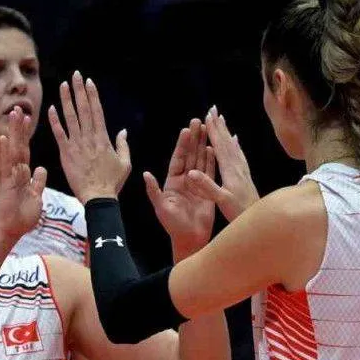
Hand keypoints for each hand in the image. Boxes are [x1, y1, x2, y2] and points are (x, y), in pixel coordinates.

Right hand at [0, 107, 47, 241]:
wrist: (12, 231)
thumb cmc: (23, 218)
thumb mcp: (36, 198)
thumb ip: (38, 183)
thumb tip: (41, 169)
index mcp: (24, 175)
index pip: (26, 151)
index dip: (27, 135)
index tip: (27, 118)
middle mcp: (16, 172)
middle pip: (19, 146)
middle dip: (19, 128)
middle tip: (18, 108)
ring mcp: (10, 176)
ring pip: (13, 151)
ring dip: (14, 132)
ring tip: (14, 115)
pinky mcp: (6, 184)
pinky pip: (8, 165)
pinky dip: (7, 152)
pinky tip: (6, 138)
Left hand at [49, 71, 130, 202]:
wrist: (98, 197)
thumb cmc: (112, 183)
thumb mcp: (125, 163)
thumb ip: (123, 145)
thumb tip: (123, 131)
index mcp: (103, 138)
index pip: (96, 111)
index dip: (92, 95)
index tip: (88, 82)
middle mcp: (90, 138)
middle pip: (83, 109)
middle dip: (79, 90)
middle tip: (75, 75)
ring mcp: (77, 145)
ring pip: (71, 118)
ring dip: (66, 100)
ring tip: (62, 85)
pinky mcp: (66, 154)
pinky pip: (60, 134)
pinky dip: (55, 121)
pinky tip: (51, 108)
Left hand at [143, 118, 215, 259]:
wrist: (190, 238)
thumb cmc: (172, 225)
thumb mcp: (161, 207)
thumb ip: (153, 190)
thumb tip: (146, 173)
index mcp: (171, 182)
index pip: (178, 159)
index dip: (182, 144)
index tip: (186, 130)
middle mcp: (184, 180)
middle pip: (190, 155)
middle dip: (194, 138)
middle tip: (198, 121)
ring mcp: (197, 183)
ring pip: (201, 160)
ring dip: (203, 144)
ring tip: (207, 129)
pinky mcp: (208, 189)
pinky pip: (211, 172)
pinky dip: (212, 160)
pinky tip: (214, 148)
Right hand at [183, 107, 258, 221]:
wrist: (261, 218)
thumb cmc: (239, 211)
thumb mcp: (221, 200)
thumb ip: (207, 186)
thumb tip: (191, 172)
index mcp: (229, 170)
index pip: (219, 145)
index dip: (212, 130)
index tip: (206, 116)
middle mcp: (237, 166)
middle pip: (226, 140)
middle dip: (218, 125)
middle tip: (213, 109)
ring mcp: (243, 170)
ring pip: (233, 145)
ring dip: (226, 131)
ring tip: (222, 119)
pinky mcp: (245, 175)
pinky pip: (239, 154)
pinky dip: (235, 144)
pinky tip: (235, 140)